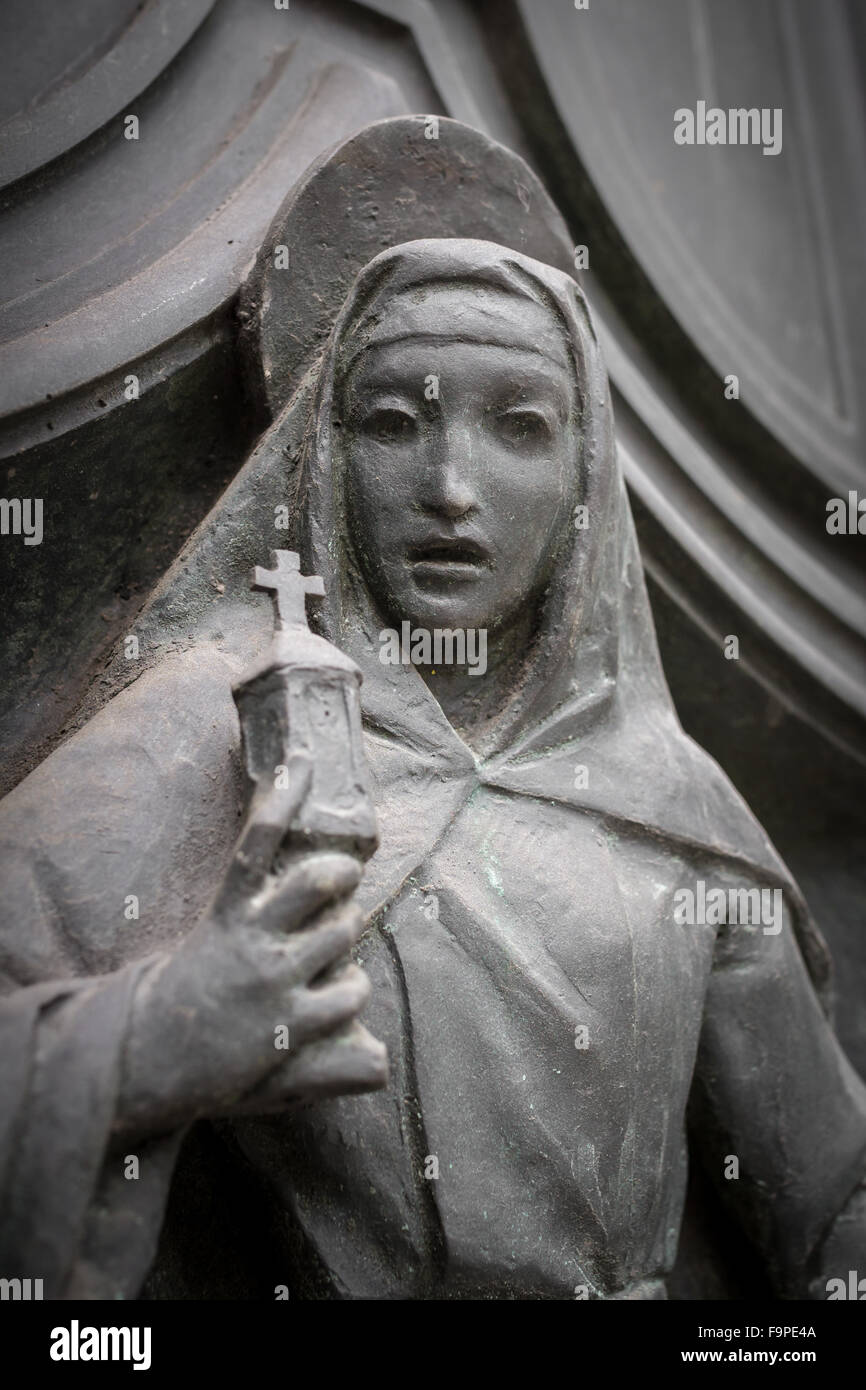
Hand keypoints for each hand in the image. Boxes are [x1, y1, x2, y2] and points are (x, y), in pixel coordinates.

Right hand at [117, 754, 386, 1138]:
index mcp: (225, 917)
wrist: (142, 1063)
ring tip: (333, 947)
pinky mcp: (290, 1026)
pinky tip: (336, 998)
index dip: (282, 799)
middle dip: (342, 875)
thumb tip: (271, 898)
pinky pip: (348, 994)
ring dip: (346, 937)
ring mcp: (273, 983)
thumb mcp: (201, 945)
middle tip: (344, 879)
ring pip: (343, 934)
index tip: (304, 763)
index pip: (256, 843)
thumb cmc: (174, 1000)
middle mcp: (252, 942)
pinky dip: (350, 994)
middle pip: (317, 881)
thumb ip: (239, 919)